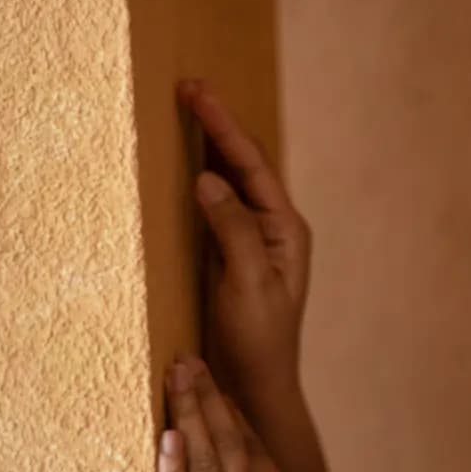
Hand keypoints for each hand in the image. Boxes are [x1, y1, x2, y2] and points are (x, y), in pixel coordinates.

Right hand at [177, 79, 310, 416]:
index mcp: (285, 228)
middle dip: (218, 125)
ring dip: (210, 147)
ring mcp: (253, 240)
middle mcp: (273, 228)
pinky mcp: (233, 255)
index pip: (251, 164)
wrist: (257, 385)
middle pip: (244, 164)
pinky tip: (185, 164)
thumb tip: (208, 179)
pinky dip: (201, 178)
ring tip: (187, 112)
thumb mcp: (247, 284)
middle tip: (188, 87)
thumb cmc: (259, 340)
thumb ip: (231, 230)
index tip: (196, 91)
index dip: (223, 125)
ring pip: (231, 181)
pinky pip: (217, 206)